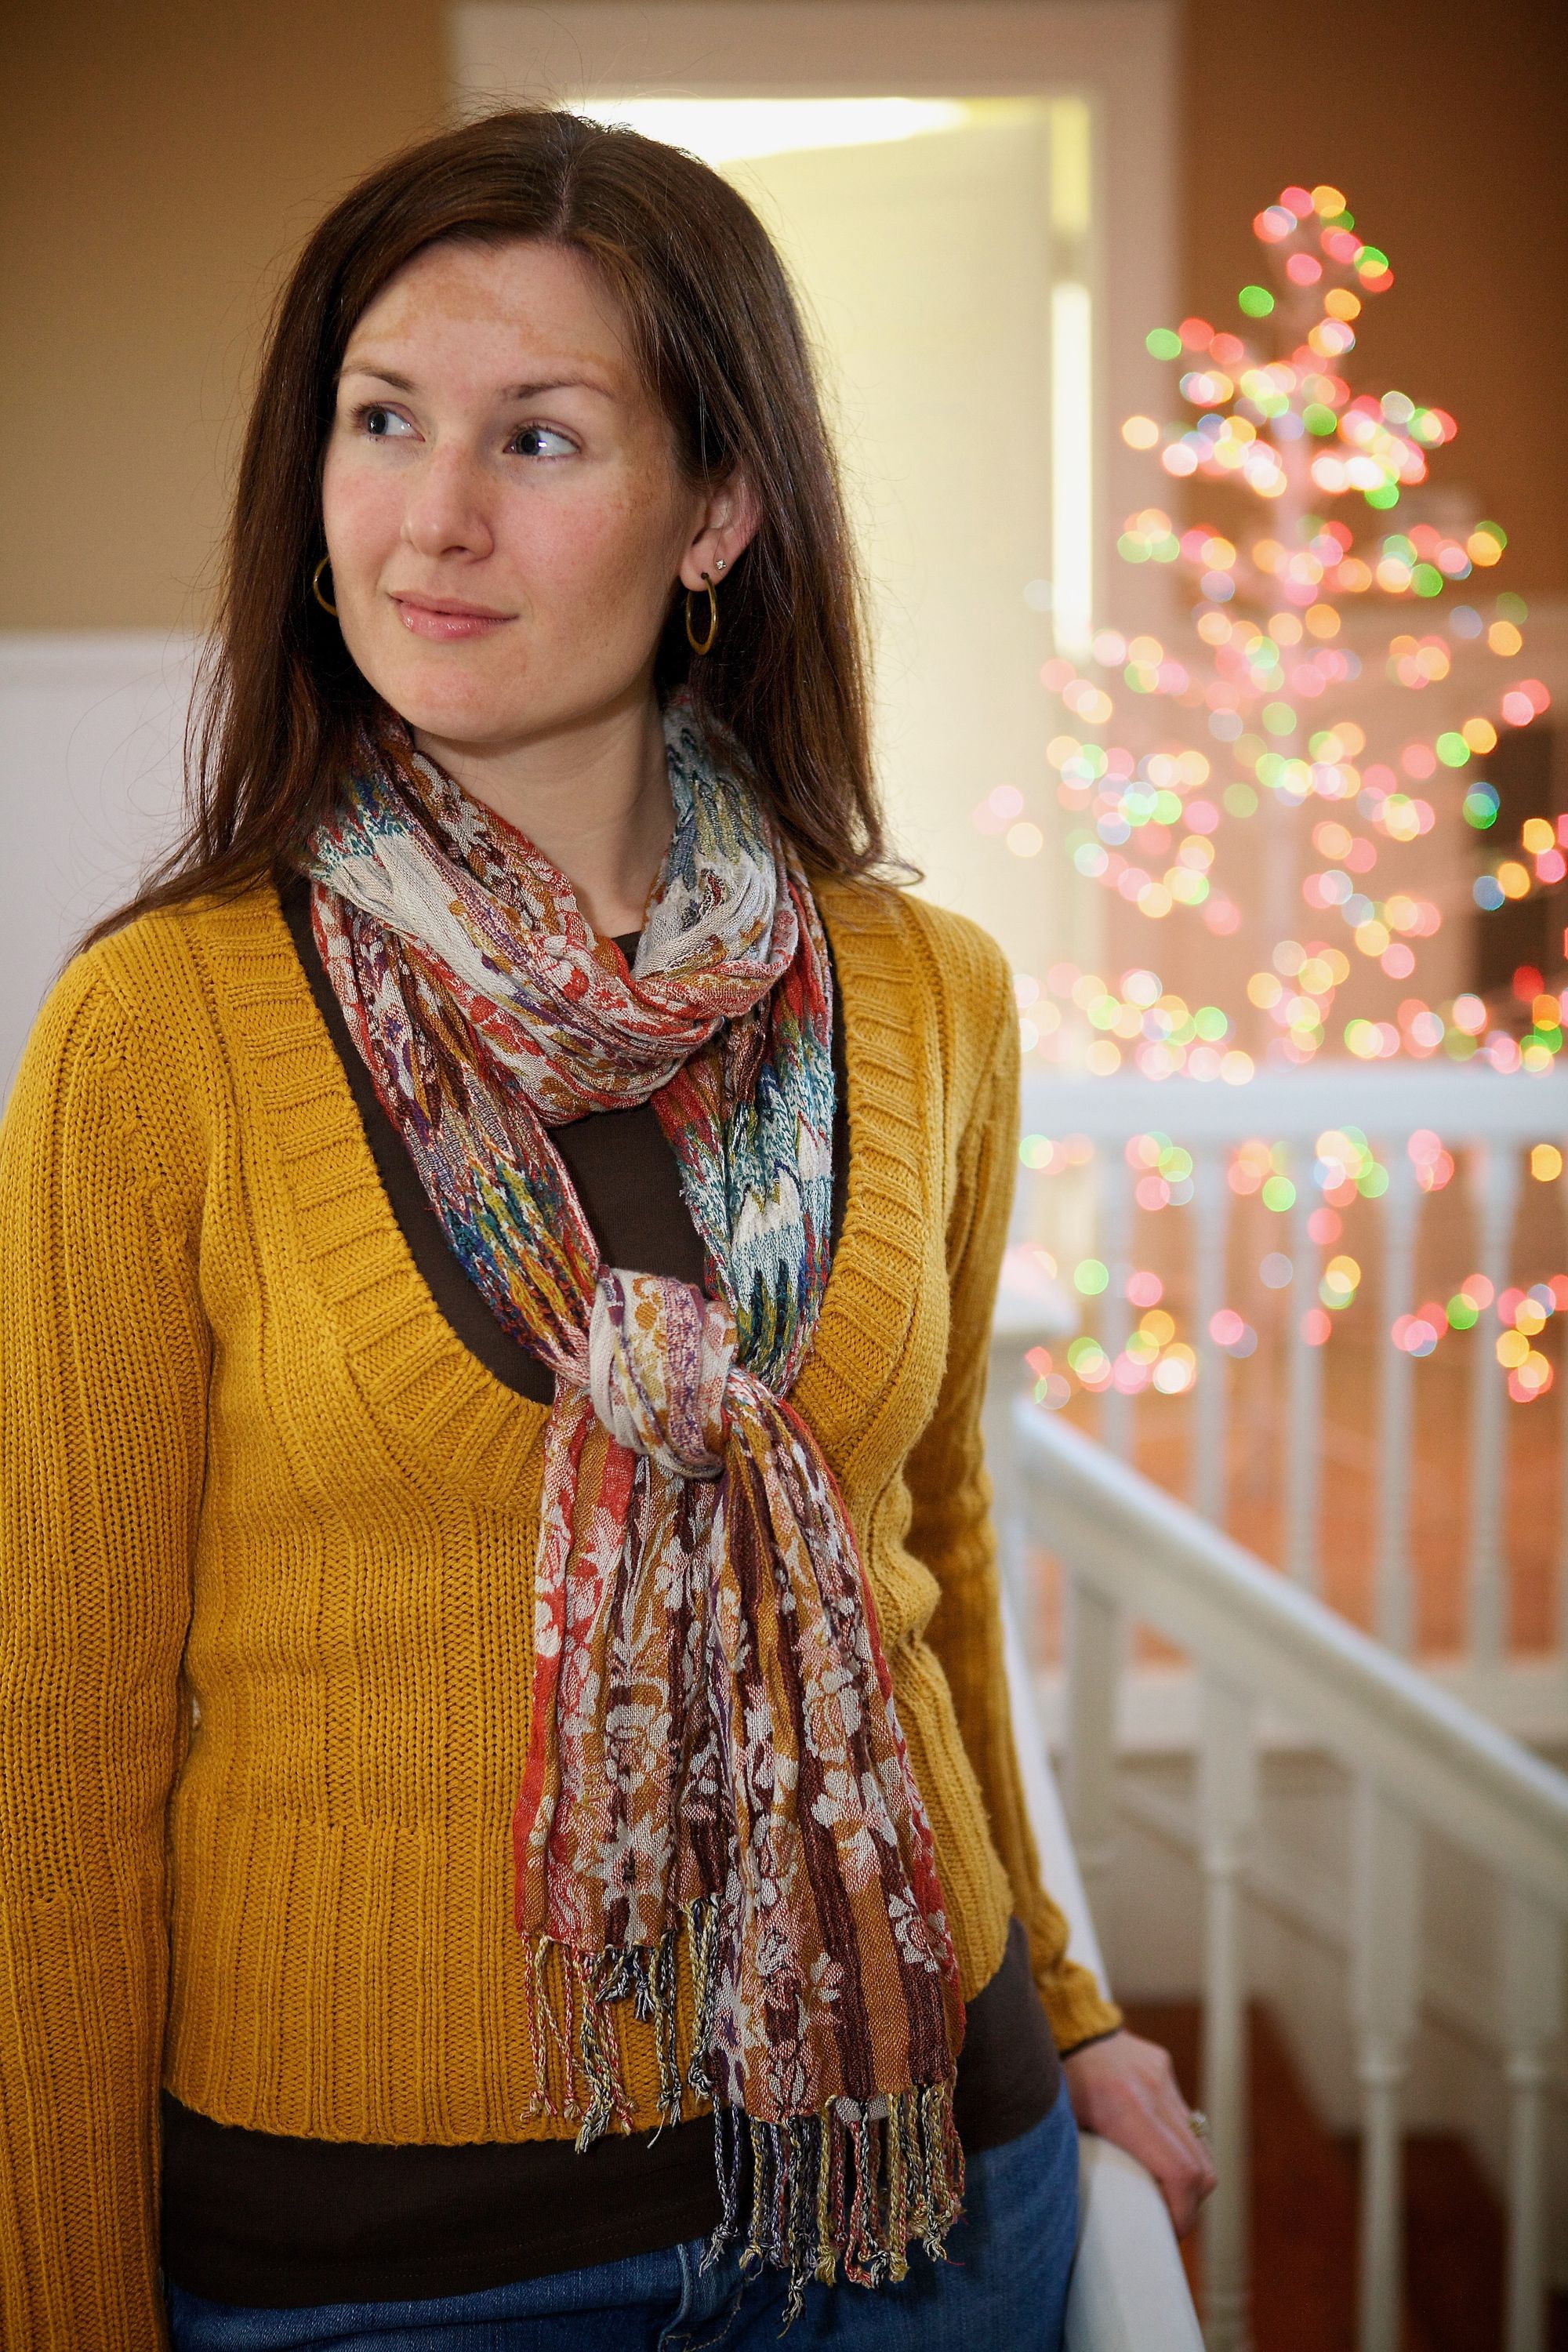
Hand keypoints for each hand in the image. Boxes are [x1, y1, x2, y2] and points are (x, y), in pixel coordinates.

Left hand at [1060, 2029, 1217, 2237]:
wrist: (1061, 2021)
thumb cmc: (1053, 2079)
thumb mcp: (1063, 2127)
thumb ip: (1086, 2167)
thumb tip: (1096, 2218)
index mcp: (1125, 2108)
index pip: (1180, 2172)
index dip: (1183, 2213)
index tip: (1169, 2234)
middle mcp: (1153, 2092)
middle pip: (1202, 2166)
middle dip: (1192, 2204)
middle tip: (1170, 2223)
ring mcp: (1163, 2078)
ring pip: (1201, 2144)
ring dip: (1192, 2177)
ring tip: (1167, 2194)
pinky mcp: (1165, 2069)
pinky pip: (1185, 2119)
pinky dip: (1180, 2145)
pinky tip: (1158, 2154)